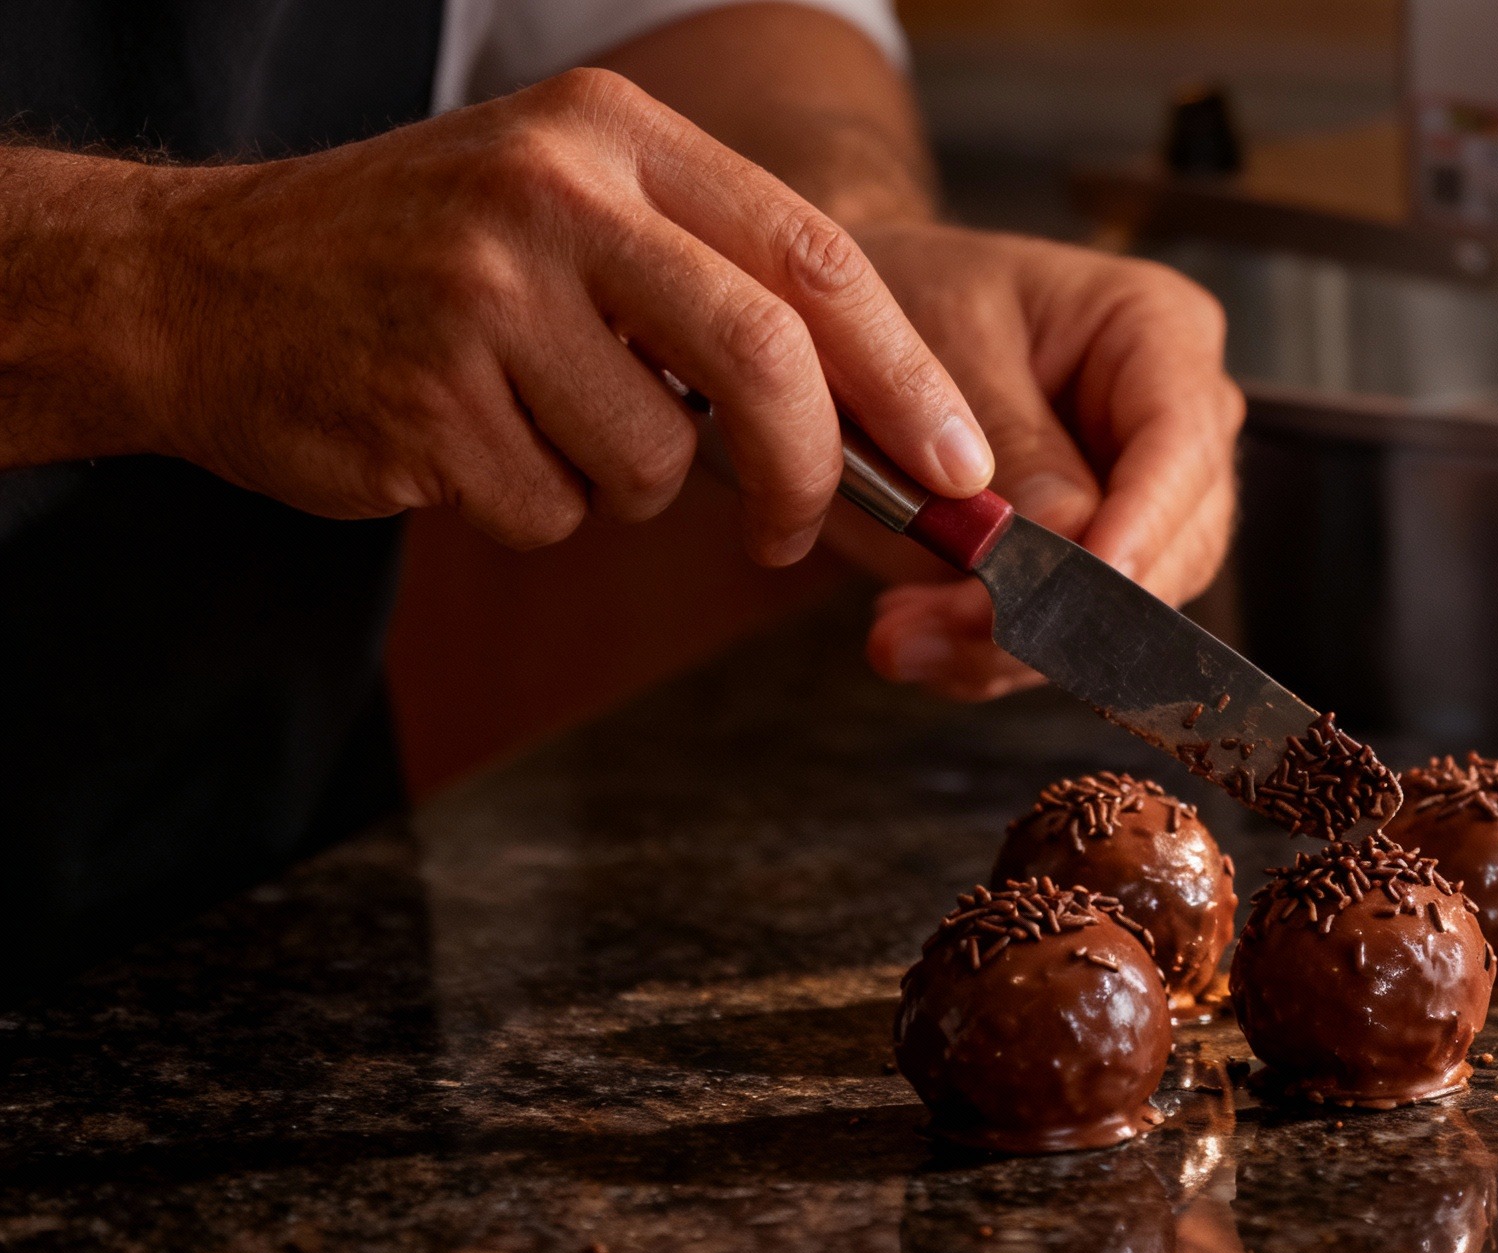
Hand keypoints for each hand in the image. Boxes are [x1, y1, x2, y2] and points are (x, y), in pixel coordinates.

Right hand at [116, 69, 996, 563]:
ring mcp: (479, 297)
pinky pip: (553, 510)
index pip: (814, 255)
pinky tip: (462, 444)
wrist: (196, 284)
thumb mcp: (567, 212)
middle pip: (763, 358)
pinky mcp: (422, 401)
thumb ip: (709, 281)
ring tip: (533, 420)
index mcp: (611, 135)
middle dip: (807, 470)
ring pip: (654, 462)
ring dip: (623, 485)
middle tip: (797, 531)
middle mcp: (551, 195)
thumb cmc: (424, 265)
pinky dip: (533, 507)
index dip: (904, 373)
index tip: (960, 461)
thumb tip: (882, 422)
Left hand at [820, 225, 1242, 699]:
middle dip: (1063, 606)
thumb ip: (1010, 445)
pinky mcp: (1092, 557)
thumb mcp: (935, 348)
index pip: (1180, 444)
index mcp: (1157, 329)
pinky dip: (992, 652)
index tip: (1075, 595)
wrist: (834, 337)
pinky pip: (1072, 633)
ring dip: (1013, 644)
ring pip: (1127, 609)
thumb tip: (1067, 545)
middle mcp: (1173, 417)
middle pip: (1174, 544)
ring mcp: (1142, 495)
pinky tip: (920, 634)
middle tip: (945, 628)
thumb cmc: (888, 306)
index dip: (1140, 529)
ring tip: (905, 636)